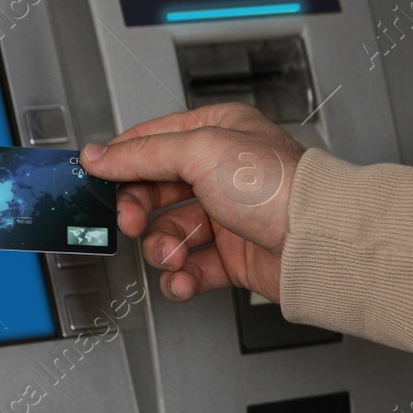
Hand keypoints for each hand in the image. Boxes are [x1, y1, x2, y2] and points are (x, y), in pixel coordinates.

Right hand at [81, 103, 303, 301]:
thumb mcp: (201, 151)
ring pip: (171, 234)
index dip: (123, 161)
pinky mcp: (235, 257)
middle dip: (140, 211)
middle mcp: (222, 173)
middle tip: (134, 222)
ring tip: (174, 255)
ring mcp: (228, 217)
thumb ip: (144, 154)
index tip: (96, 177)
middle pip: (156, 192)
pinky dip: (182, 277)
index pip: (153, 142)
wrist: (316, 240)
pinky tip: (182, 278)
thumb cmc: (278, 186)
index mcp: (216, 133)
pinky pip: (193, 268)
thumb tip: (101, 155)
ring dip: (165, 249)